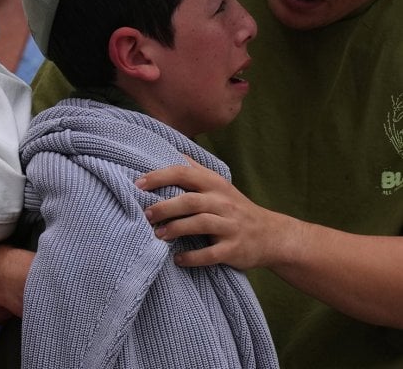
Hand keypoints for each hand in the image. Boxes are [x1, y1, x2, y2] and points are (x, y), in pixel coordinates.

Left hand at [136, 156, 289, 269]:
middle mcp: (223, 202)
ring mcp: (230, 226)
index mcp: (214, 184)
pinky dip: (193, 257)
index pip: (184, 173)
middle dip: (164, 207)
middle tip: (145, 214)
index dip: (159, 177)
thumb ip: (194, 169)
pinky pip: (211, 253)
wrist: (271, 235)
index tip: (138, 184)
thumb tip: (168, 150)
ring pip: (200, 224)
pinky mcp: (234, 249)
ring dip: (176, 229)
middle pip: (189, 200)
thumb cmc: (234, 207)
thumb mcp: (218, 184)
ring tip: (157, 234)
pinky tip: (177, 259)